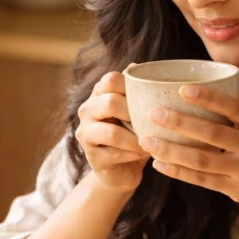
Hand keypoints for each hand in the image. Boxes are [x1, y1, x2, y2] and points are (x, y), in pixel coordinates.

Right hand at [75, 72, 150, 192]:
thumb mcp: (138, 111)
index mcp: (99, 94)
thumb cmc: (134, 134)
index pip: (110, 80)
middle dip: (134, 113)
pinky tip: (145, 153)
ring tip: (150, 141)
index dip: (132, 87)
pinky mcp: (92, 157)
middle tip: (152, 122)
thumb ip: (139, 92)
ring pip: (111, 132)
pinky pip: (115, 154)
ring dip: (136, 139)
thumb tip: (145, 68)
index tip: (151, 98)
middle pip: (109, 102)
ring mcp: (86, 134)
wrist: (124, 170)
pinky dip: (134, 154)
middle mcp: (87, 111)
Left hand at [137, 86, 238, 225]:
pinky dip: (179, 172)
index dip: (209, 98)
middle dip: (181, 123)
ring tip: (147, 140)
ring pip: (203, 160)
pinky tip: (159, 164)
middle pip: (214, 133)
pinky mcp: (238, 191)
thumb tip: (221, 79)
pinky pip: (203, 180)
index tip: (183, 89)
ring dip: (172, 150)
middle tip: (154, 113)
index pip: (235, 107)